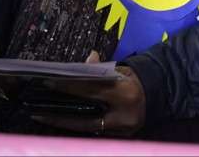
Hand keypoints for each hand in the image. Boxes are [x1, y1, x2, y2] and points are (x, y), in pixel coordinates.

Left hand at [31, 51, 145, 136]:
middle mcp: (123, 114)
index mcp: (125, 92)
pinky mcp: (119, 137)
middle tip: (37, 108)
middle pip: (85, 113)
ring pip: (87, 127)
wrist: (161, 95)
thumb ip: (102, 69)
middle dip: (60, 111)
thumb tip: (86, 61)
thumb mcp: (122, 70)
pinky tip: (61, 121)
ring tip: (43, 116)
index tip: (48, 83)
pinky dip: (77, 126)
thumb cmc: (137, 80)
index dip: (69, 86)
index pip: (92, 89)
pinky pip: (94, 131)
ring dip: (64, 122)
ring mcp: (122, 129)